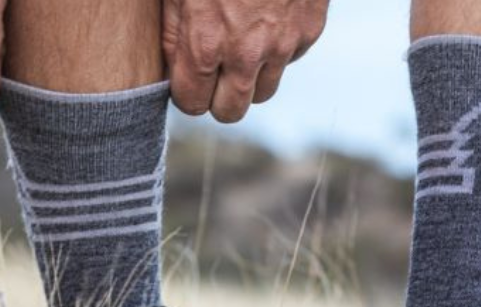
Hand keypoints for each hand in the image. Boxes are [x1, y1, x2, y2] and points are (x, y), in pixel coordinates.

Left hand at [163, 0, 328, 122]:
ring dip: (249, 78)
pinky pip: (290, 59)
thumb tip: (172, 65)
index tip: (187, 80)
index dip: (187, 94)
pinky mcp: (308, 30)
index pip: (193, 105)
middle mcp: (245, 54)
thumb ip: (172, 32)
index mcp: (204, 43)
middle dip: (217, 99)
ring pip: (263, 92)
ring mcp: (282, 44)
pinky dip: (278, 50)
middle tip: (211, 75)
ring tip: (240, 47)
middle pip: (230, 112)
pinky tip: (266, 19)